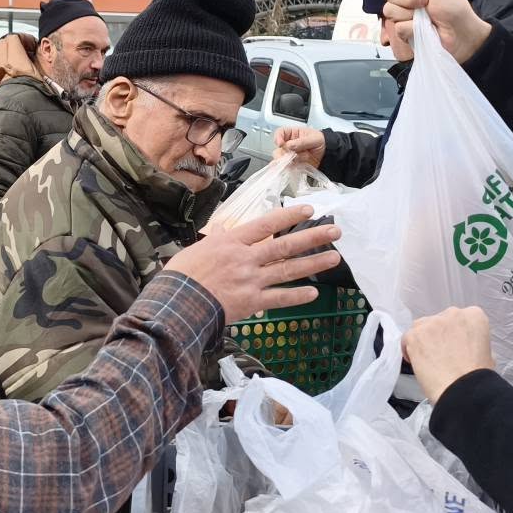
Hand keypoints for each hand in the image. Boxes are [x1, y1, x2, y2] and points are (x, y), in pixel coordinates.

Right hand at [164, 204, 341, 322]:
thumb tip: (224, 227)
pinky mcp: (251, 302)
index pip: (266, 224)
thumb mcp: (198, 248)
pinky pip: (279, 298)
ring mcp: (251, 281)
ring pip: (288, 270)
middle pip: (285, 245)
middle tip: (335, 232)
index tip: (309, 209)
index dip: (288, 215)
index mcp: (232, 242)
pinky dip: (296, 296)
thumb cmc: (182, 275)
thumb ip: (217, 238)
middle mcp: (246, 259)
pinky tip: (314, 292)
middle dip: (312, 237)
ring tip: (334, 257)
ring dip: (313, 264)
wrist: (178, 303)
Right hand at [272, 127, 326, 168]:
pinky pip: (288, 167)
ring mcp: (291, 155)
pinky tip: (293, 168)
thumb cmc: (322, 142)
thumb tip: (290, 145)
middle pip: (278, 148)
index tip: (280, 143)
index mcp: (293, 134)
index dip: (278, 137)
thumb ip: (302, 142)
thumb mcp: (314, 139)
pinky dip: (289, 168)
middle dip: (281, 154)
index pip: (280, 133)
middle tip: (287, 157)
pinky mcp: (294, 164)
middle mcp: (290, 144)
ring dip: (287, 162)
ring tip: (296, 162)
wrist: (329, 154)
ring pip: (281, 159)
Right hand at [381, 0, 494, 63]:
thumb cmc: (453, 5)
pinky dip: (412, 27)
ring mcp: (402, 14)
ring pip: (390, 10)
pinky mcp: (403, 31)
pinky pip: (397, 27)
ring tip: (426, 16)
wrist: (461, 32)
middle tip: (427, 1)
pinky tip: (422, 27)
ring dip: (411, 13)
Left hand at [403, 307, 494, 401]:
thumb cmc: (476, 377)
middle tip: (440, 354)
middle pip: (439, 320)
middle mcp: (453, 314)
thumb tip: (465, 347)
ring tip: (428, 359)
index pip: (459, 319)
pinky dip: (409, 349)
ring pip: (422, 327)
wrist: (462, 390)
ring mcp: (433, 323)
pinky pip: (407, 338)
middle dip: (438, 336)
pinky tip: (416, 362)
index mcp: (474, 316)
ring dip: (423, 340)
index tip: (454, 346)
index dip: (454, 334)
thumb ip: (474, 342)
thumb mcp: (488, 355)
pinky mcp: (415, 335)